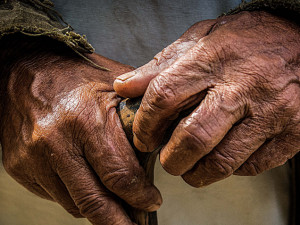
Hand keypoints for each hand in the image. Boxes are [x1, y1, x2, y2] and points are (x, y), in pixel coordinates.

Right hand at [0, 36, 160, 224]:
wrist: (23, 70)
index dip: (141, 196)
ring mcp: (34, 158)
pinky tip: (88, 184)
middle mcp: (56, 142)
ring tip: (116, 203)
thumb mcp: (114, 84)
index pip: (120, 175)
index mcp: (86, 119)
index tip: (152, 202)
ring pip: (75, 205)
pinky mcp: (20, 167)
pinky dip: (77, 197)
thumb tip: (161, 145)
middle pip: (95, 201)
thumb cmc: (74, 74)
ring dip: (99, 209)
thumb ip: (139, 114)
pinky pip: (56, 196)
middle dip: (120, 222)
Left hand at [114, 11, 299, 186]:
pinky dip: (230, 169)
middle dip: (171, 159)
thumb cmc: (247, 39)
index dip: (146, 124)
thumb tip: (125, 86)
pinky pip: (252, 166)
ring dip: (197, 173)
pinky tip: (224, 156)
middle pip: (193, 137)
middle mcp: (244, 86)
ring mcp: (272, 111)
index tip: (142, 137)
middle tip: (167, 159)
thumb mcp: (202, 38)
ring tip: (190, 166)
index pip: (165, 96)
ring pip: (223, 161)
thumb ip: (161, 64)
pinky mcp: (293, 132)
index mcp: (214, 59)